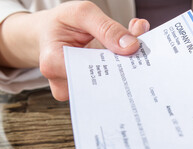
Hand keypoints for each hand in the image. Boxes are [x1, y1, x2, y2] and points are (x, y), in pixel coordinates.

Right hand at [0, 1, 149, 100]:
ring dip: (126, 65)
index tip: (135, 50)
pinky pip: (112, 83)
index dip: (117, 63)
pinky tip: (128, 52)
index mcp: (54, 63)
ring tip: (135, 46)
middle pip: (104, 82)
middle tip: (142, 48)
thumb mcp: (81, 13)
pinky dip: (122, 67)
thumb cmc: (62, 23)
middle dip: (125, 64)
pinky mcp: (90, 91)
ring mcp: (78, 90)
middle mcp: (65, 83)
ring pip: (111, 84)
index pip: (91, 71)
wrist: (50, 32)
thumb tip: (131, 46)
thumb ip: (106, 28)